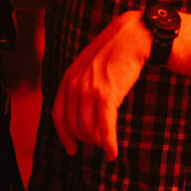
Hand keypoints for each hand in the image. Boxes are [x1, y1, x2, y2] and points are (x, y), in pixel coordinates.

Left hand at [52, 10, 150, 160]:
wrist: (132, 37)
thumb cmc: (114, 51)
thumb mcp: (88, 64)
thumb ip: (79, 82)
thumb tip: (79, 108)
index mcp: (68, 78)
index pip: (58, 115)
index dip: (64, 136)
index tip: (71, 148)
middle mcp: (75, 86)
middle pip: (74, 126)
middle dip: (86, 139)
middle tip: (98, 143)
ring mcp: (90, 91)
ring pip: (88, 130)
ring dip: (98, 142)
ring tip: (107, 144)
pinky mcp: (107, 95)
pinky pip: (104, 129)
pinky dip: (108, 144)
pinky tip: (113, 153)